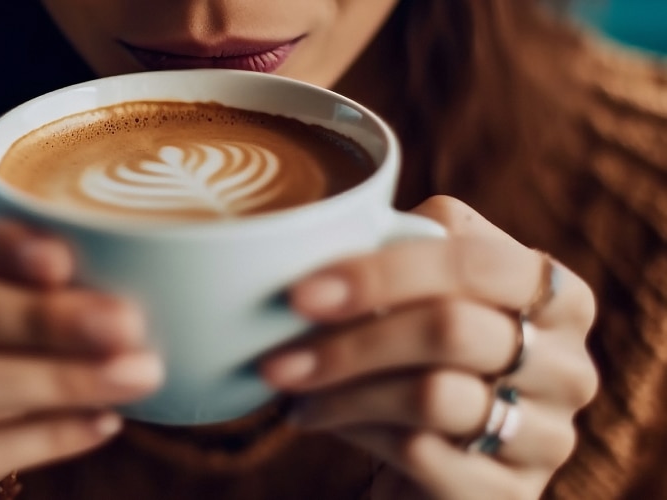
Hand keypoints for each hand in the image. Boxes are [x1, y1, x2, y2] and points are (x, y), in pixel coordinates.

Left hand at [261, 196, 597, 499]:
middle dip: (350, 340)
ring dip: (342, 391)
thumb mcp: (426, 297)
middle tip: (278, 355)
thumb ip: (404, 252)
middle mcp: (567, 364)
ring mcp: (548, 435)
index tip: (302, 292)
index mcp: (556, 294)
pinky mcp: (514, 492)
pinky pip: (422, 453)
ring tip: (289, 387)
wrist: (445, 462)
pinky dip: (356, 431)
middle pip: (450, 329)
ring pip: (432, 396)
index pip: (474, 263)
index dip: (382, 272)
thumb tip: (329, 230)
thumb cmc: (426, 359)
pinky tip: (320, 419)